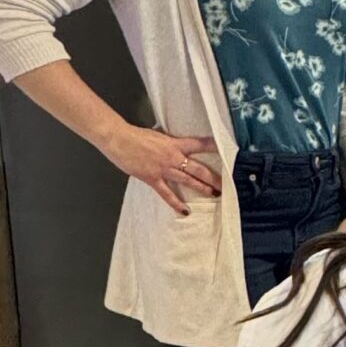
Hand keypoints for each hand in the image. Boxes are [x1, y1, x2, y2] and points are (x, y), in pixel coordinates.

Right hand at [102, 121, 218, 215]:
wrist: (119, 139)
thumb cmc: (137, 135)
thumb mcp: (159, 135)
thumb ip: (170, 142)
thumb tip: (176, 144)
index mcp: (175, 144)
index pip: (200, 144)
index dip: (214, 147)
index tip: (226, 150)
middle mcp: (173, 157)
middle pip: (199, 168)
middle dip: (213, 177)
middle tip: (226, 183)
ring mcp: (164, 169)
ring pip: (188, 181)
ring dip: (202, 188)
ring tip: (214, 194)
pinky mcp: (153, 178)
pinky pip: (167, 194)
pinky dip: (176, 203)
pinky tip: (185, 211)